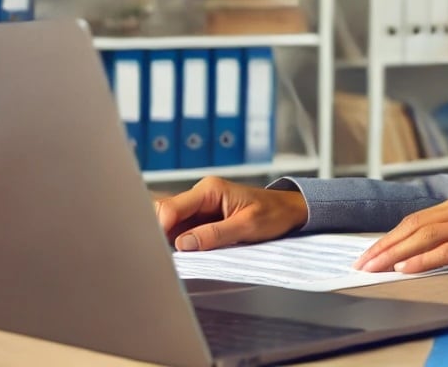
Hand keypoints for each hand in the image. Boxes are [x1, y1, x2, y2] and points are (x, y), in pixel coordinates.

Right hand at [155, 177, 309, 251]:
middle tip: (162, 256)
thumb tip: (183, 244)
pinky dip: (179, 243)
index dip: (161, 228)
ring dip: (168, 241)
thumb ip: (214, 234)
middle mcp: (200, 196)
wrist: (288, 211)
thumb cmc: (273, 213)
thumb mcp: (247, 226)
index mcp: (209, 190)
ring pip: (170, 224)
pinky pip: (182, 231)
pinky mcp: (201, 221)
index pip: (171, 207)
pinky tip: (182, 255)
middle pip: (165, 214)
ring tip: (173, 258)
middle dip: (159, 234)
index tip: (161, 250)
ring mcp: (199, 209)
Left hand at [352, 192, 447, 273]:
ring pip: (426, 236)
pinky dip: (424, 259)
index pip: (416, 219)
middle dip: (384, 246)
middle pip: (415, 225)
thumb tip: (422, 250)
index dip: (389, 237)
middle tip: (361, 263)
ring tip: (375, 267)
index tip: (368, 253)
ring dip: (396, 254)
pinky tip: (407, 269)